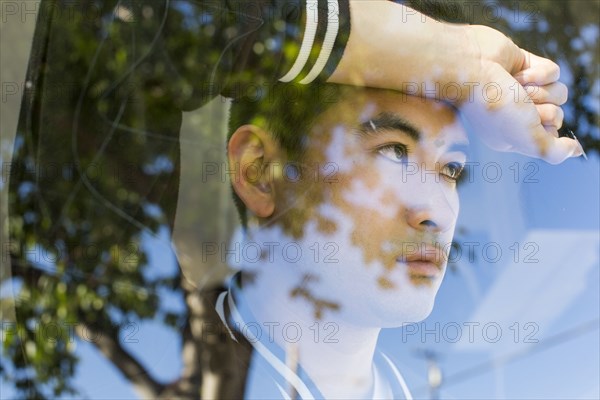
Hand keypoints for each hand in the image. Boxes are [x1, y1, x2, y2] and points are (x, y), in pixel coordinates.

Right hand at [462, 26, 580, 163]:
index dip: (543, 127)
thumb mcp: (525, 139)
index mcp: (512, 135)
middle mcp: (517, 114)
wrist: (470, 68)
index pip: (549, 135)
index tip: (522, 123)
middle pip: (557, 113)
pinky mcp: (526, 66)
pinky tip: (516, 72)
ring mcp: (522, 90)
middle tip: (516, 103)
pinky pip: (554, 72)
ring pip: (559, 93)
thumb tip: (576, 151)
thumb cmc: (493, 107)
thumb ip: (553, 152)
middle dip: (541, 107)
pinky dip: (538, 72)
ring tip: (514, 85)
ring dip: (539, 90)